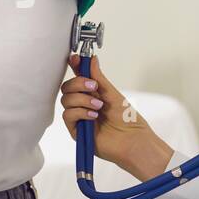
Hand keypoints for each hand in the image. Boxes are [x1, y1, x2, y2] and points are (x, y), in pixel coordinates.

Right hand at [61, 54, 172, 179]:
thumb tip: (91, 59)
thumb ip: (99, 77)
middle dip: (78, 83)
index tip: (75, 59)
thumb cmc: (127, 119)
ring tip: (98, 106)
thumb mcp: (112, 93)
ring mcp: (79, 117)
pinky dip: (79, 112)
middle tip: (93, 86)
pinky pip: (68, 115)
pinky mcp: (76, 131)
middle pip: (67, 88)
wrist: (132, 140)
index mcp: (92, 94)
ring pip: (66, 100)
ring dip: (82, 99)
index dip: (74, 67)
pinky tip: (93, 116)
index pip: (78, 77)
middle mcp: (83, 104)